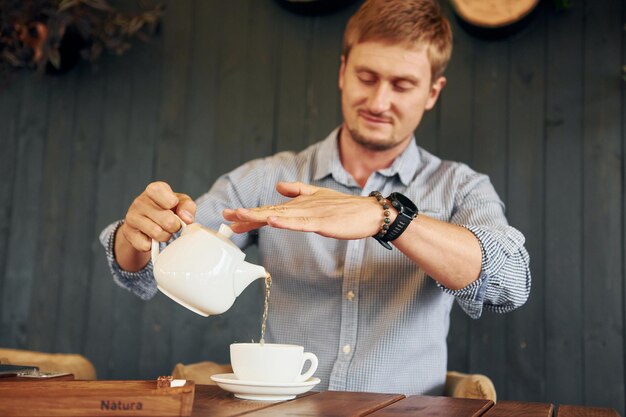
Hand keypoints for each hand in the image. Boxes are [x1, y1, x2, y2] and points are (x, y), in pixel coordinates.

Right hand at [120, 181, 195, 251]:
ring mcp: (131, 217)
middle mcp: (139, 202)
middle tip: (174, 225)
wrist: (148, 223)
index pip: (159, 191)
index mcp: (153, 190)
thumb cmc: (168, 209)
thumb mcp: (181, 203)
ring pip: (157, 233)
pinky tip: (151, 238)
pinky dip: (152, 245)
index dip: (171, 201)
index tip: (174, 205)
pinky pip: (146, 245)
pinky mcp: (128, 233)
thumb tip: (186, 219)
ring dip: (165, 236)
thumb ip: (188, 207)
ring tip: (164, 231)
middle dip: (175, 226)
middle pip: (167, 219)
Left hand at [222, 181, 389, 238]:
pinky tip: (272, 221)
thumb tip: (278, 187)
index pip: (270, 209)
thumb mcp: (319, 198)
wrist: (369, 213)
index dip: (250, 213)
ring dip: (259, 215)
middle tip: (225, 215)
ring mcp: (311, 214)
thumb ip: (298, 191)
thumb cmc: (346, 208)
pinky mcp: (322, 223)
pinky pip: (300, 223)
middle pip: (270, 211)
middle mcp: (301, 208)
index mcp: (299, 206)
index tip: (231, 217)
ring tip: (240, 215)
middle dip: (247, 213)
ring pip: (280, 215)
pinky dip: (285, 221)